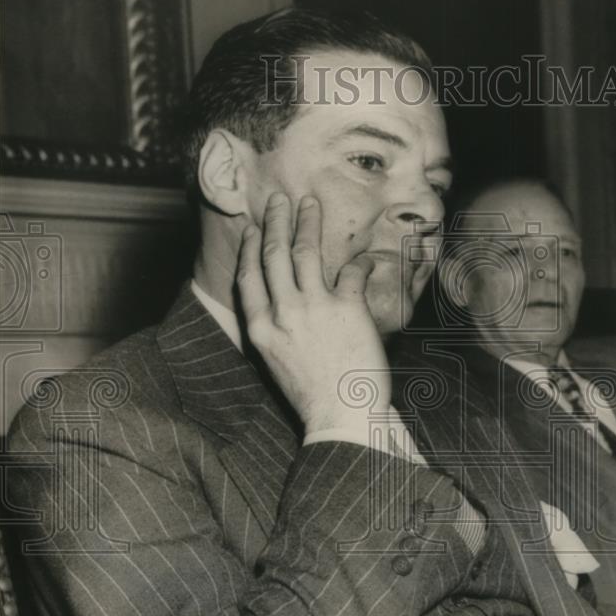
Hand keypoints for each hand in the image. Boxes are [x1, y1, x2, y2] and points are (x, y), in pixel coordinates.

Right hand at [237, 192, 390, 434]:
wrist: (341, 416)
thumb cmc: (312, 395)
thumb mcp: (277, 362)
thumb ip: (274, 329)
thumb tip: (281, 303)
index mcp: (261, 328)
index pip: (249, 277)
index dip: (252, 248)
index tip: (255, 228)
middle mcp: (282, 313)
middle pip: (274, 255)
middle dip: (275, 221)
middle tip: (279, 199)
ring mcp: (314, 307)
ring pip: (305, 251)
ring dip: (307, 222)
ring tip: (309, 204)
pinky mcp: (347, 307)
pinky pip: (352, 271)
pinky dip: (360, 261)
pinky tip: (365, 256)